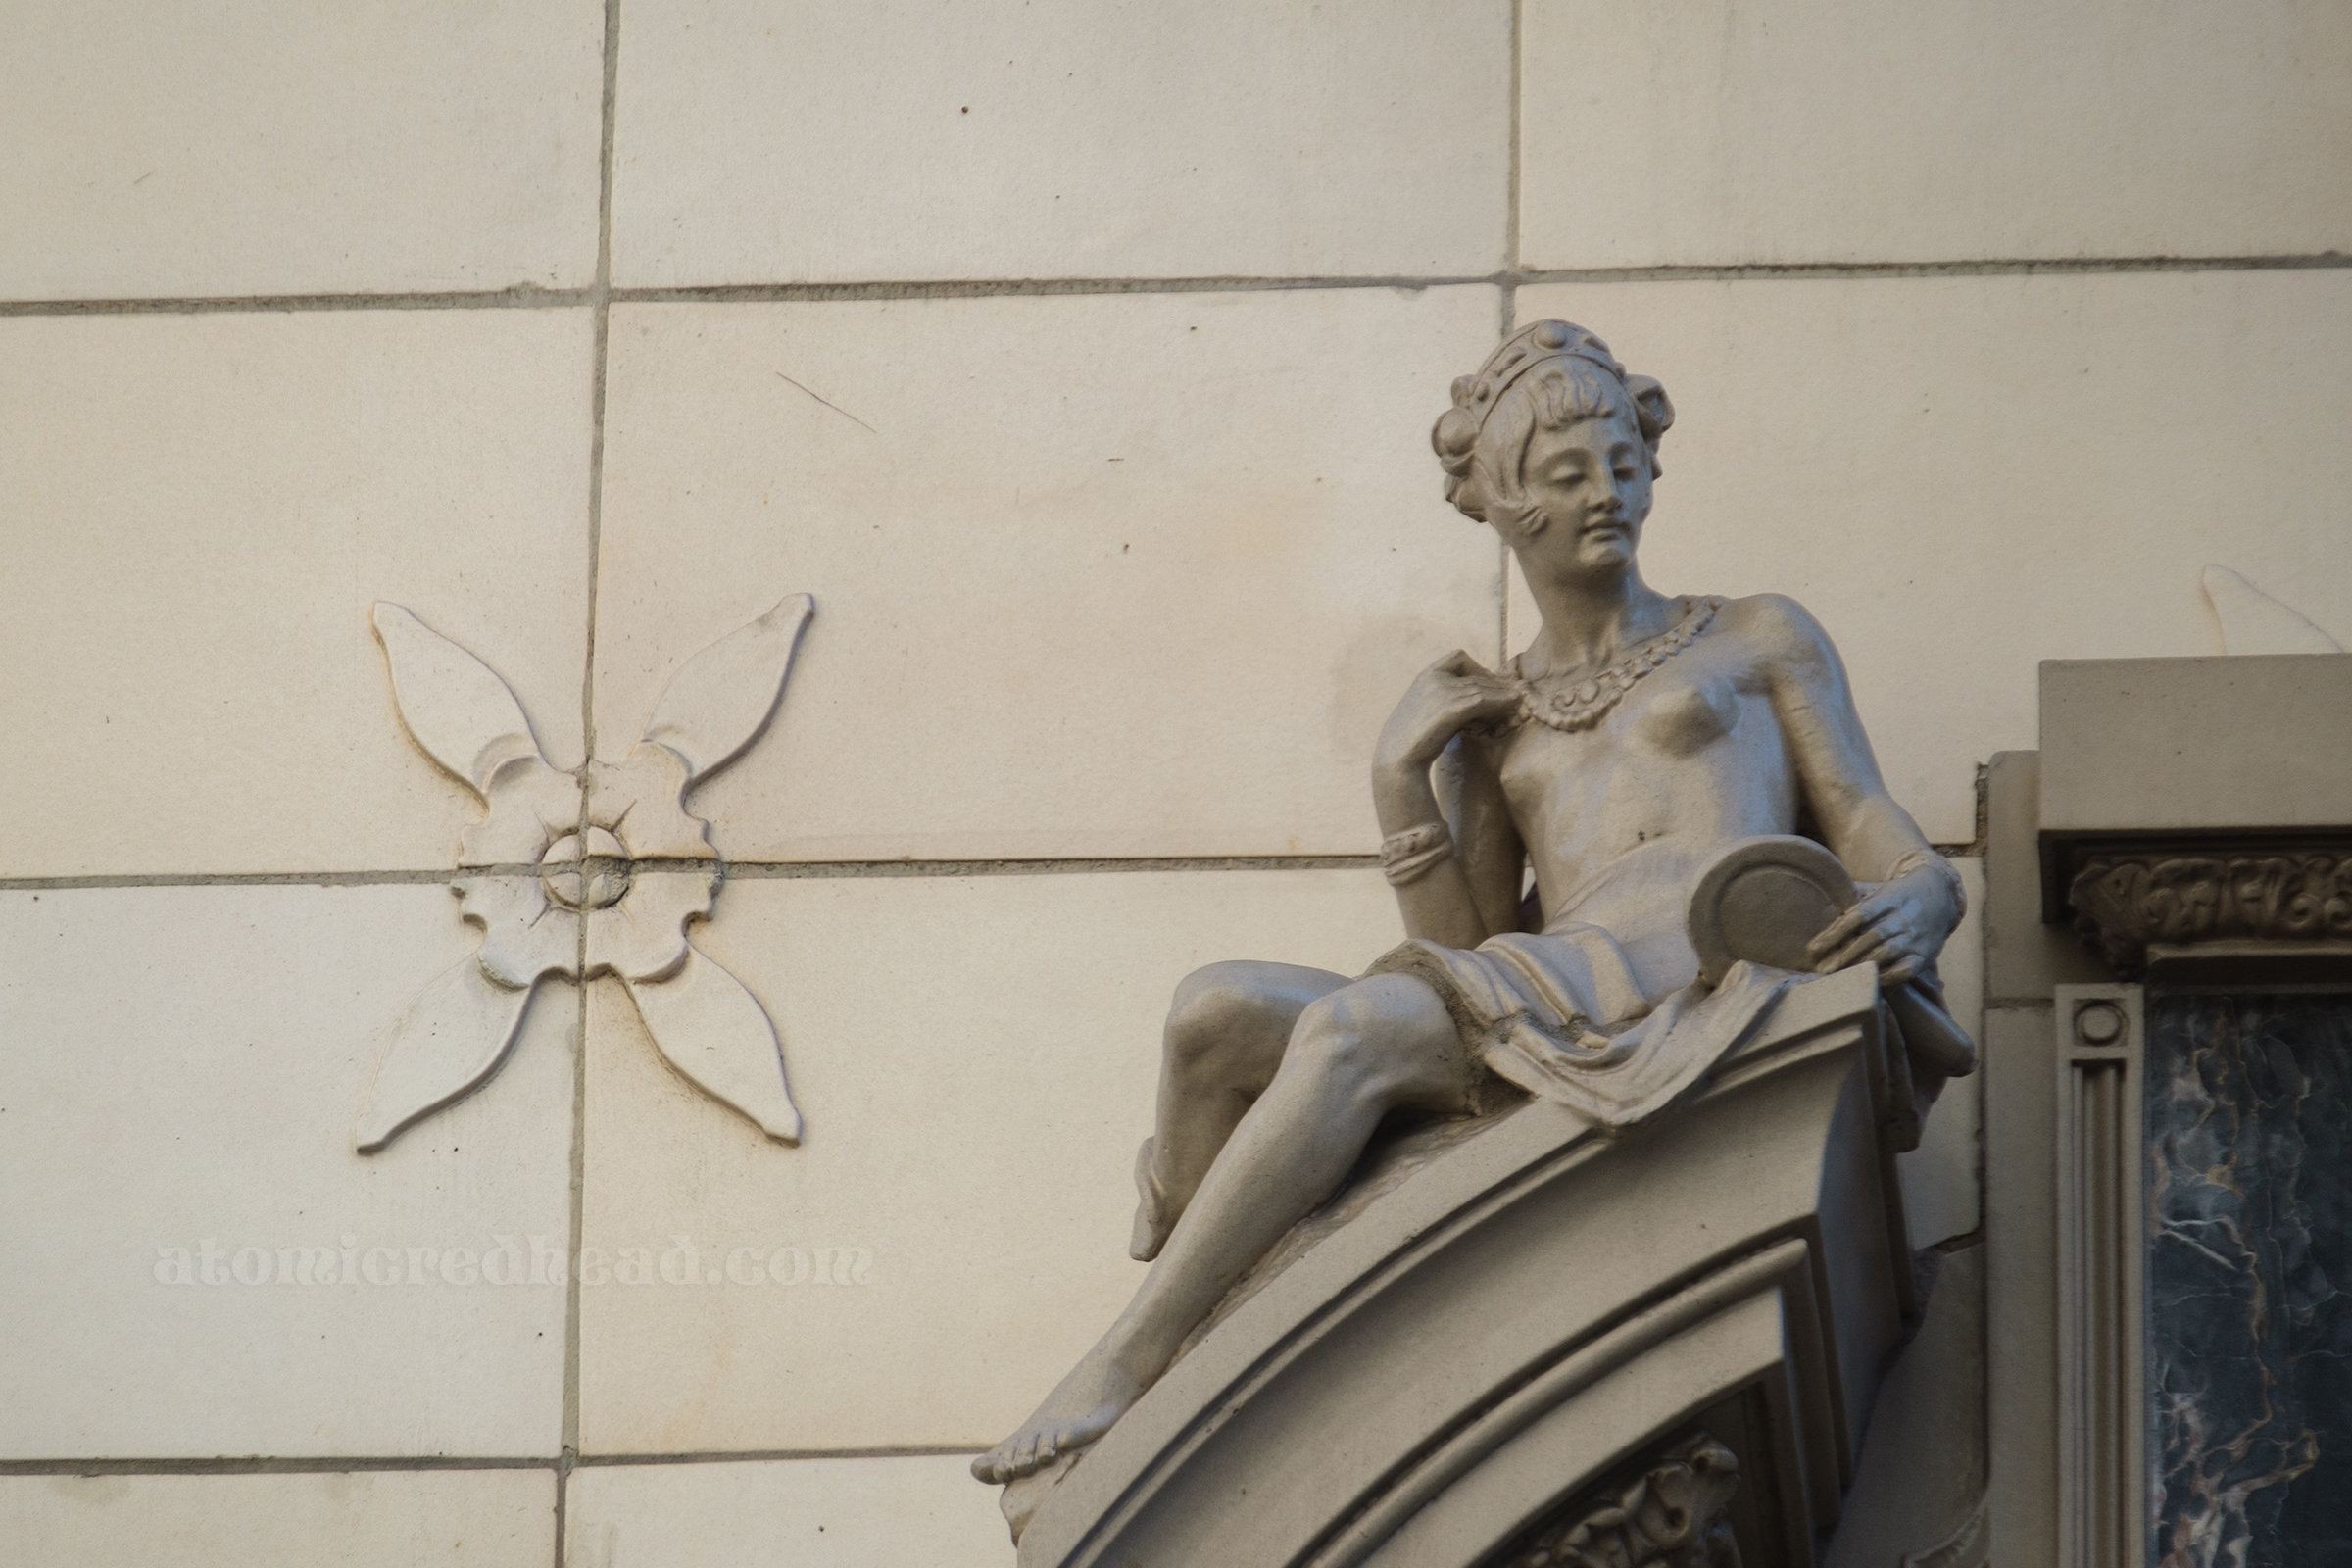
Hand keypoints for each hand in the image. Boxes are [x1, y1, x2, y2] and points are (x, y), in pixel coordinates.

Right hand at [1374, 650, 1522, 773]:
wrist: (1397, 759)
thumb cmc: (1411, 742)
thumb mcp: (1424, 711)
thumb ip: (1441, 700)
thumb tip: (1465, 703)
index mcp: (1426, 676)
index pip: (1459, 657)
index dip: (1478, 668)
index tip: (1487, 684)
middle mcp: (1435, 678)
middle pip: (1477, 674)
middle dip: (1496, 686)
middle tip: (1512, 697)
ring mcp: (1443, 691)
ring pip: (1484, 687)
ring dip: (1504, 695)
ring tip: (1519, 703)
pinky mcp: (1452, 709)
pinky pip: (1485, 700)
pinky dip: (1502, 702)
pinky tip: (1513, 707)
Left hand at [1805, 864, 1956, 986]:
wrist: (1941, 896)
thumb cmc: (1898, 896)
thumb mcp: (1879, 890)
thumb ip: (1853, 898)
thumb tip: (1818, 902)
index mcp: (1889, 899)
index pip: (1859, 915)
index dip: (1835, 932)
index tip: (1814, 948)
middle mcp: (1903, 918)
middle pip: (1870, 937)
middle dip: (1844, 955)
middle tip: (1822, 969)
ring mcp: (1915, 937)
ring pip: (1886, 953)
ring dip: (1860, 966)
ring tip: (1838, 976)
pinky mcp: (1925, 955)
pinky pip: (1906, 970)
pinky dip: (1887, 977)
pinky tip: (1869, 981)